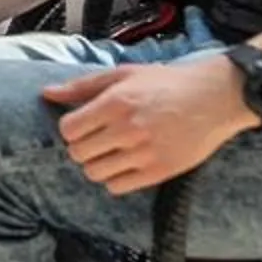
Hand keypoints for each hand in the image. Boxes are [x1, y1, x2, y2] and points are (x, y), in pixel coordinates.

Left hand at [42, 57, 258, 195]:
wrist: (215, 97)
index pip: (69, 129)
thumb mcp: (124, 74)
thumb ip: (83, 86)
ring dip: (97, 164)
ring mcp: (144, 153)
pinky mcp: (159, 172)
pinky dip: (115, 178)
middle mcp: (127, 129)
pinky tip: (126, 164)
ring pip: (95, 173)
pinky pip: (118, 187)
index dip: (72, 129)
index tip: (83, 125)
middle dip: (82, 146)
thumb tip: (46, 93)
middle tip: (97, 139)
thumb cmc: (167, 83)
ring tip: (112, 152)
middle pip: (78, 153)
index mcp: (115, 102)